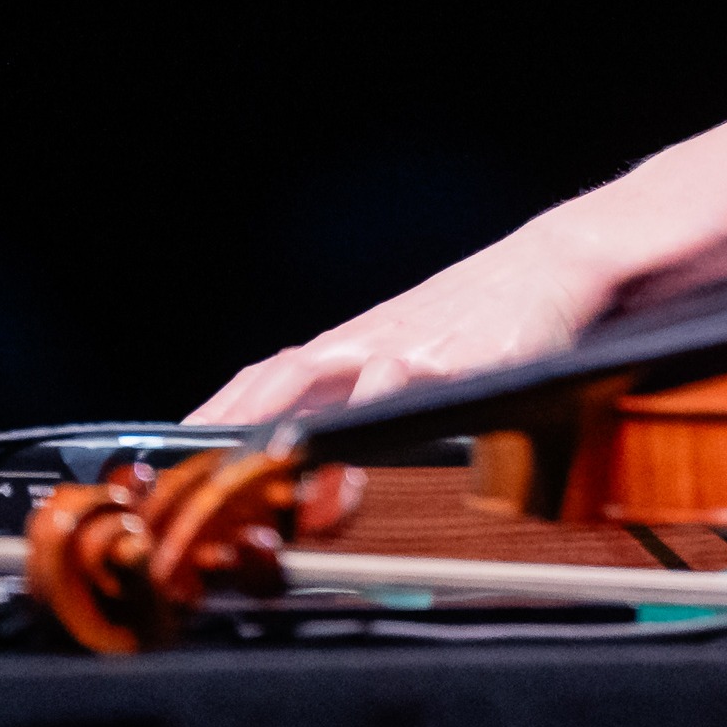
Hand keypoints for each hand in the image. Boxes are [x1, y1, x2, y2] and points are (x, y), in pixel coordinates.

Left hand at [191, 219, 629, 427]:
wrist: (558, 263)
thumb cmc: (487, 314)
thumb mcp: (416, 353)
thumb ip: (369, 393)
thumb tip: (316, 448)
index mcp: (356, 344)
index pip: (267, 378)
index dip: (217, 413)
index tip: (169, 452)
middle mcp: (371, 342)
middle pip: (279, 375)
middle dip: (231, 418)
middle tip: (191, 463)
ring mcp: (411, 346)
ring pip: (328, 374)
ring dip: (283, 412)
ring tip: (249, 452)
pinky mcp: (461, 355)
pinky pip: (407, 379)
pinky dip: (375, 402)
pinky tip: (354, 425)